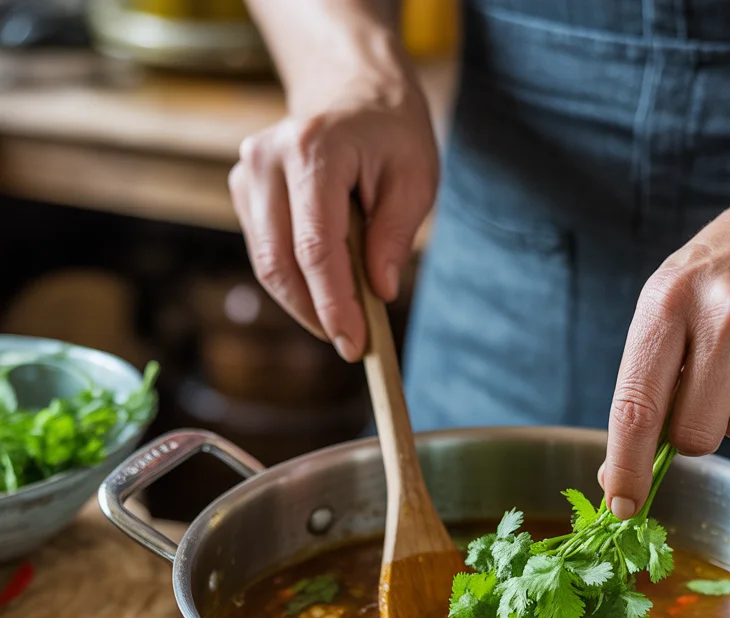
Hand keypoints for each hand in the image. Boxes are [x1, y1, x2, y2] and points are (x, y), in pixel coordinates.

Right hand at [228, 27, 437, 359]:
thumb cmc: (391, 135)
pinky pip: (265, 255)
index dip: (333, 304)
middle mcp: (268, 159)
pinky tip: (325, 291)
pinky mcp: (244, 190)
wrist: (351, 90)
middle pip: (281, 262)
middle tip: (351, 346)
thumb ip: (395, 236)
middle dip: (316, 313)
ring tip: (344, 320)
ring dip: (305, 304)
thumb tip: (379, 293)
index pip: (316, 246)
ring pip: (268, 265)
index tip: (354, 344)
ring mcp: (248, 173)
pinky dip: (295, 284)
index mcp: (315, 150)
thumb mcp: (415, 179)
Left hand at [601, 168, 729, 518]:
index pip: (639, 405)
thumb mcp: (668, 303)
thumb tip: (619, 473)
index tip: (622, 504)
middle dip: (695, 431)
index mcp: (669, 303)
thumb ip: (642, 383)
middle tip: (707, 385)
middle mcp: (726, 316)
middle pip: (697, 435)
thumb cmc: (722, 274)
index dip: (628, 464)